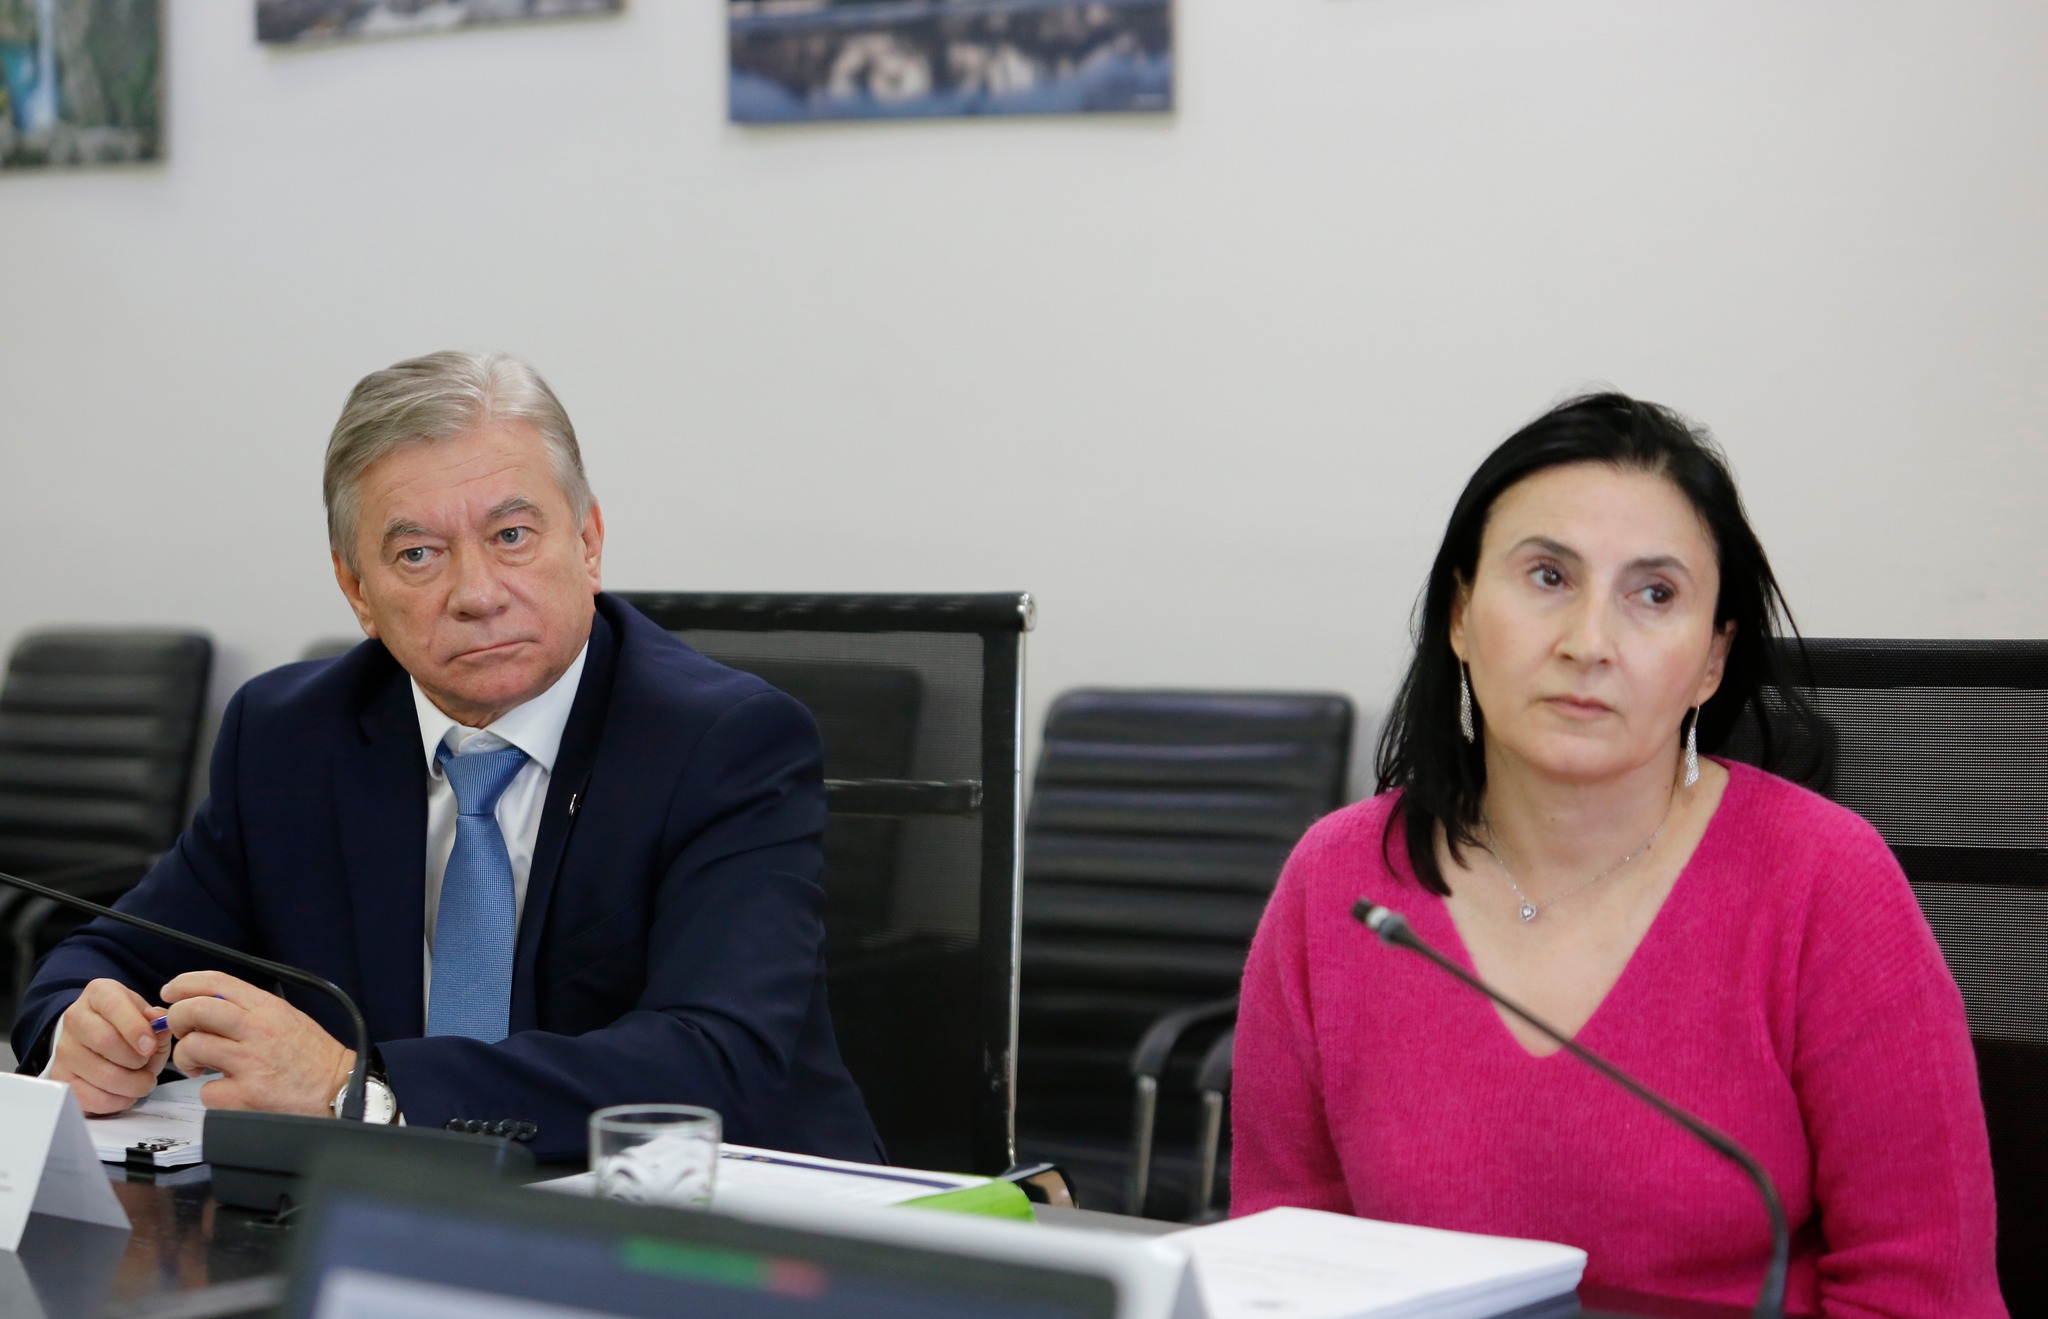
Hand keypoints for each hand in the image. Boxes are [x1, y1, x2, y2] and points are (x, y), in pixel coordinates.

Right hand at [50, 978, 172, 1114]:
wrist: (98, 1038)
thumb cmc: (128, 1026)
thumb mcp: (147, 1015)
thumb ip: (157, 1019)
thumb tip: (159, 1023)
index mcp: (100, 993)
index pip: (114, 1007)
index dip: (135, 1029)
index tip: (150, 1046)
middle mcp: (75, 1018)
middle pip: (105, 1042)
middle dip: (136, 1059)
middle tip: (147, 1064)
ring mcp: (64, 1049)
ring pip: (101, 1074)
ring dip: (132, 1084)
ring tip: (143, 1081)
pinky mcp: (60, 1077)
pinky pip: (90, 1097)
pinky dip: (116, 1101)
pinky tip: (125, 1093)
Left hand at [161, 971, 355, 1117]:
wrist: (341, 1090)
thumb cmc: (315, 1058)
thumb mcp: (288, 1018)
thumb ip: (253, 1010)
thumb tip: (212, 1006)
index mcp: (268, 1008)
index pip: (217, 982)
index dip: (185, 984)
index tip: (171, 992)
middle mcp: (258, 1030)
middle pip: (195, 1010)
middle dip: (177, 1019)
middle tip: (183, 1032)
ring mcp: (251, 1062)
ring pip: (193, 1048)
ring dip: (186, 1058)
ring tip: (198, 1066)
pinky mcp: (247, 1095)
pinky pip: (207, 1091)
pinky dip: (211, 1093)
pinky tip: (226, 1091)